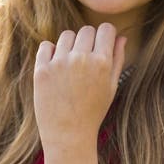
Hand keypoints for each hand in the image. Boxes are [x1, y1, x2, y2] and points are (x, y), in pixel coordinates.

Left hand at [34, 23, 126, 147]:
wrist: (68, 134)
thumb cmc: (93, 112)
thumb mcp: (111, 87)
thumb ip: (117, 60)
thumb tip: (121, 37)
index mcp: (102, 62)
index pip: (106, 29)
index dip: (106, 35)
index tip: (102, 44)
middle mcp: (81, 58)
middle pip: (86, 30)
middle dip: (88, 40)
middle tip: (86, 60)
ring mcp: (59, 63)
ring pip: (66, 36)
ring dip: (70, 45)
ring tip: (70, 65)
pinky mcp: (42, 69)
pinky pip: (46, 46)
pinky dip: (51, 52)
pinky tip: (56, 68)